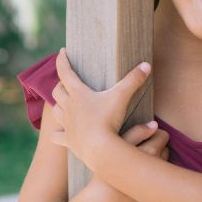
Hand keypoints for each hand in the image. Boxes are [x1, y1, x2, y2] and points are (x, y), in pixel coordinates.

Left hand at [50, 50, 152, 164]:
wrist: (99, 149)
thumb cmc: (108, 120)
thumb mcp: (122, 96)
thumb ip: (134, 80)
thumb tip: (146, 65)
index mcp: (78, 94)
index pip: (65, 72)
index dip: (62, 60)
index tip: (62, 52)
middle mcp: (68, 107)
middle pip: (58, 91)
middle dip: (61, 84)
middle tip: (66, 81)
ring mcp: (67, 124)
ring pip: (56, 111)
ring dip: (58, 105)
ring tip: (64, 103)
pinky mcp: (68, 140)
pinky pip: (57, 136)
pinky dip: (57, 133)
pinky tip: (59, 133)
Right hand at [87, 121, 169, 201]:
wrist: (103, 201)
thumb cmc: (107, 171)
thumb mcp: (117, 145)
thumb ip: (137, 132)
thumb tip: (155, 125)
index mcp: (151, 151)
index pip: (163, 136)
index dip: (154, 134)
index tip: (145, 138)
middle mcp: (160, 166)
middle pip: (165, 150)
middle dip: (157, 148)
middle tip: (140, 152)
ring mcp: (160, 182)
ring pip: (164, 165)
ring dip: (157, 162)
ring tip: (139, 165)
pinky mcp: (158, 195)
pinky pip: (161, 181)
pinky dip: (155, 177)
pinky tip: (141, 179)